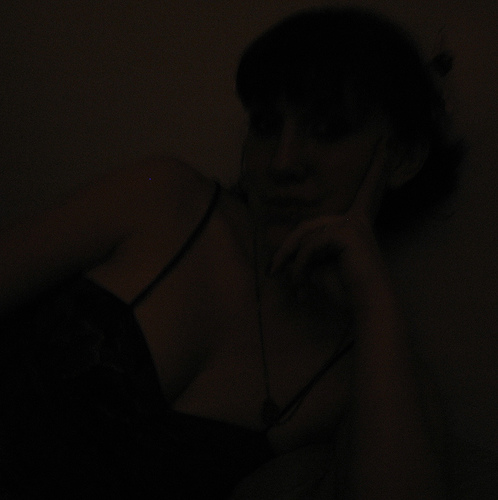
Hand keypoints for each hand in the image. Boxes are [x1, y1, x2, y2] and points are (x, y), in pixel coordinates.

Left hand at [270, 137, 389, 308]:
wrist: (366, 306)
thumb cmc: (346, 289)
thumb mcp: (321, 267)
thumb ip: (307, 252)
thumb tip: (285, 251)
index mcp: (356, 224)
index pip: (364, 192)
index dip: (376, 169)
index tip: (388, 142)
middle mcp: (357, 219)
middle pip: (308, 226)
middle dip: (288, 250)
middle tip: (273, 271)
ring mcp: (354, 224)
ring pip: (306, 234)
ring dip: (292, 260)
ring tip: (293, 284)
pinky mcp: (348, 232)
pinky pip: (311, 244)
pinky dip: (301, 264)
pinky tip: (302, 281)